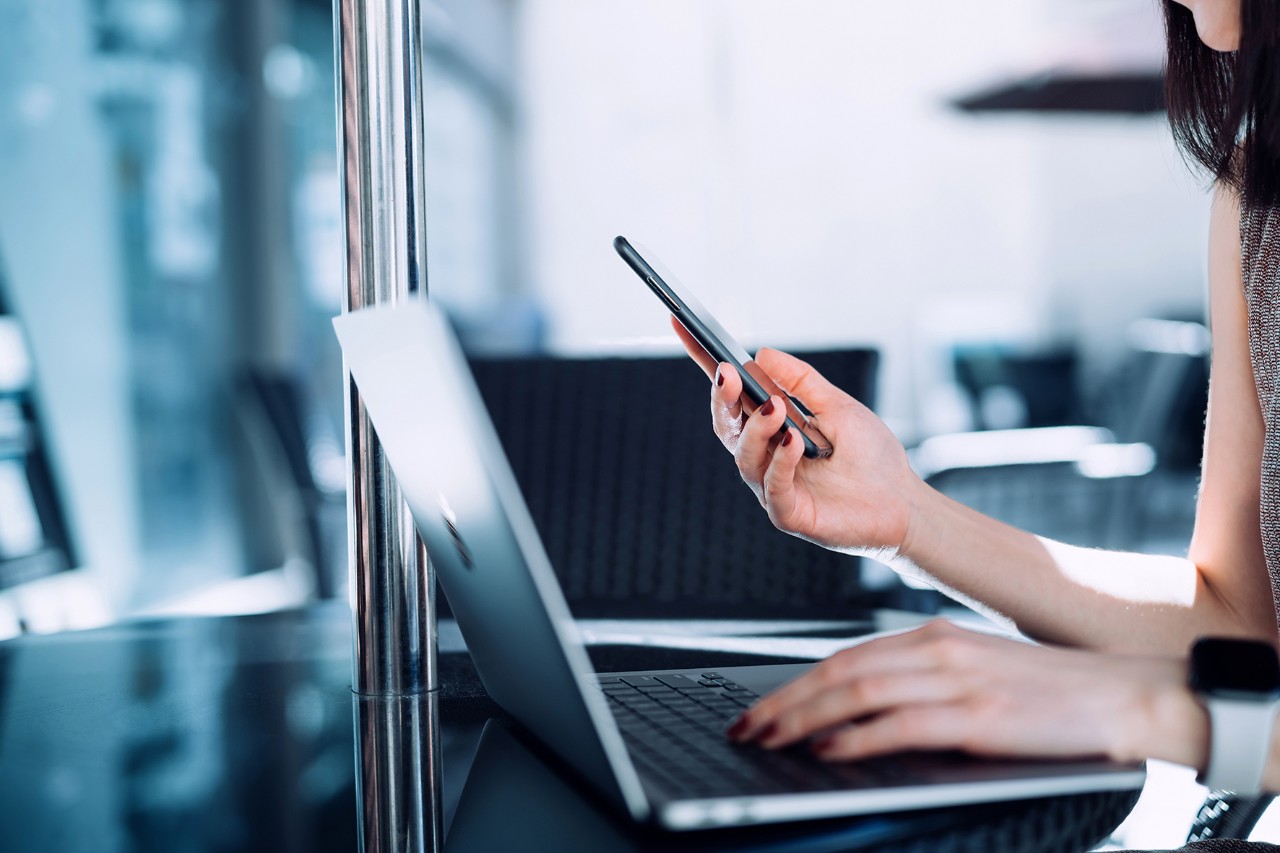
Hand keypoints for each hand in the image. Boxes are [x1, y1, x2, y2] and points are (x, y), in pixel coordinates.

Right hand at [672, 318, 923, 556]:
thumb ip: (802, 382)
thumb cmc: (871, 456)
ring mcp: (772, 486)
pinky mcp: (787, 513)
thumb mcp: (839, 406)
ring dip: (757, 428)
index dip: (705, 363)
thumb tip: (761, 353)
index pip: (732, 394)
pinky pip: (772, 486)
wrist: (904, 504)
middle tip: (728, 373)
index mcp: (772, 427)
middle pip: (728, 425)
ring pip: (745, 455)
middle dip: (723, 398)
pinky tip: (793, 441)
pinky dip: (780, 461)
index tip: (684, 326)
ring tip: (775, 407)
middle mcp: (765, 456)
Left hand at [726, 620, 1207, 768]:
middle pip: (838, 673)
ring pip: (857, 693)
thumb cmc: (1046, 692)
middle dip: (782, 703)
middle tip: (745, 728)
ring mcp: (957, 681)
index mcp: (931, 637)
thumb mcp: (972, 671)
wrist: (1122, 694)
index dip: (793, 685)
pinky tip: (828, 751)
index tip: (758, 708)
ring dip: (804, 720)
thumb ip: (920, 681)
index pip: (842, 658)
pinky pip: (901, 725)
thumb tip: (856, 713)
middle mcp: (936, 650)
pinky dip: (857, 738)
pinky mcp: (979, 717)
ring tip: (769, 740)